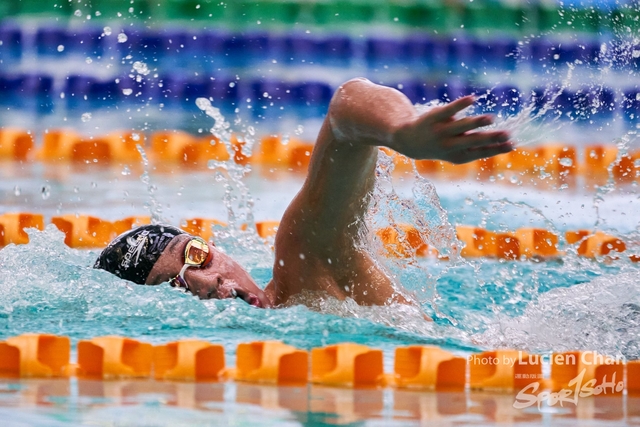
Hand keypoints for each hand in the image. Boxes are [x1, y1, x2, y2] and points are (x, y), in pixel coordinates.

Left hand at [391, 96, 512, 163]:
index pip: (480, 153)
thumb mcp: (458, 151)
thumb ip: (480, 146)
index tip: (513, 144)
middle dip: (490, 138)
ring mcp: (441, 131)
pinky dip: (460, 105)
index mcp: (458, 156)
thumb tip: (509, 143)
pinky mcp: (434, 117)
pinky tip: (473, 99)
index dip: (496, 149)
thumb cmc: (442, 145)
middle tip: (507, 134)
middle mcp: (449, 145)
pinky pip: (449, 110)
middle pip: (473, 141)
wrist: (410, 141)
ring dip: (476, 123)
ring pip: (461, 127)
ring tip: (491, 118)